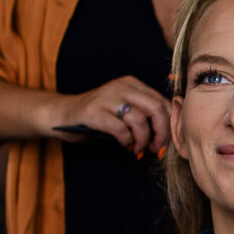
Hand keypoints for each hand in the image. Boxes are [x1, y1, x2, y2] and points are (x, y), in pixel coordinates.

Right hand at [54, 76, 170, 153]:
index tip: (167, 141)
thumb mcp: (124, 110)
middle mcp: (120, 86)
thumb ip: (145, 116)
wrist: (63, 114)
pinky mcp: (93, 112)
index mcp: (132, 84)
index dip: (170, 124)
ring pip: (139, 119)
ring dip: (143, 140)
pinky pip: (120, 129)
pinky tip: (125, 145)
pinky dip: (127, 141)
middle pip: (155, 108)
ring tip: (138, 149)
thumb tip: (168, 134)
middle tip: (157, 147)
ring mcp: (106, 97)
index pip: (162, 101)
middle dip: (161, 132)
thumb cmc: (99, 117)